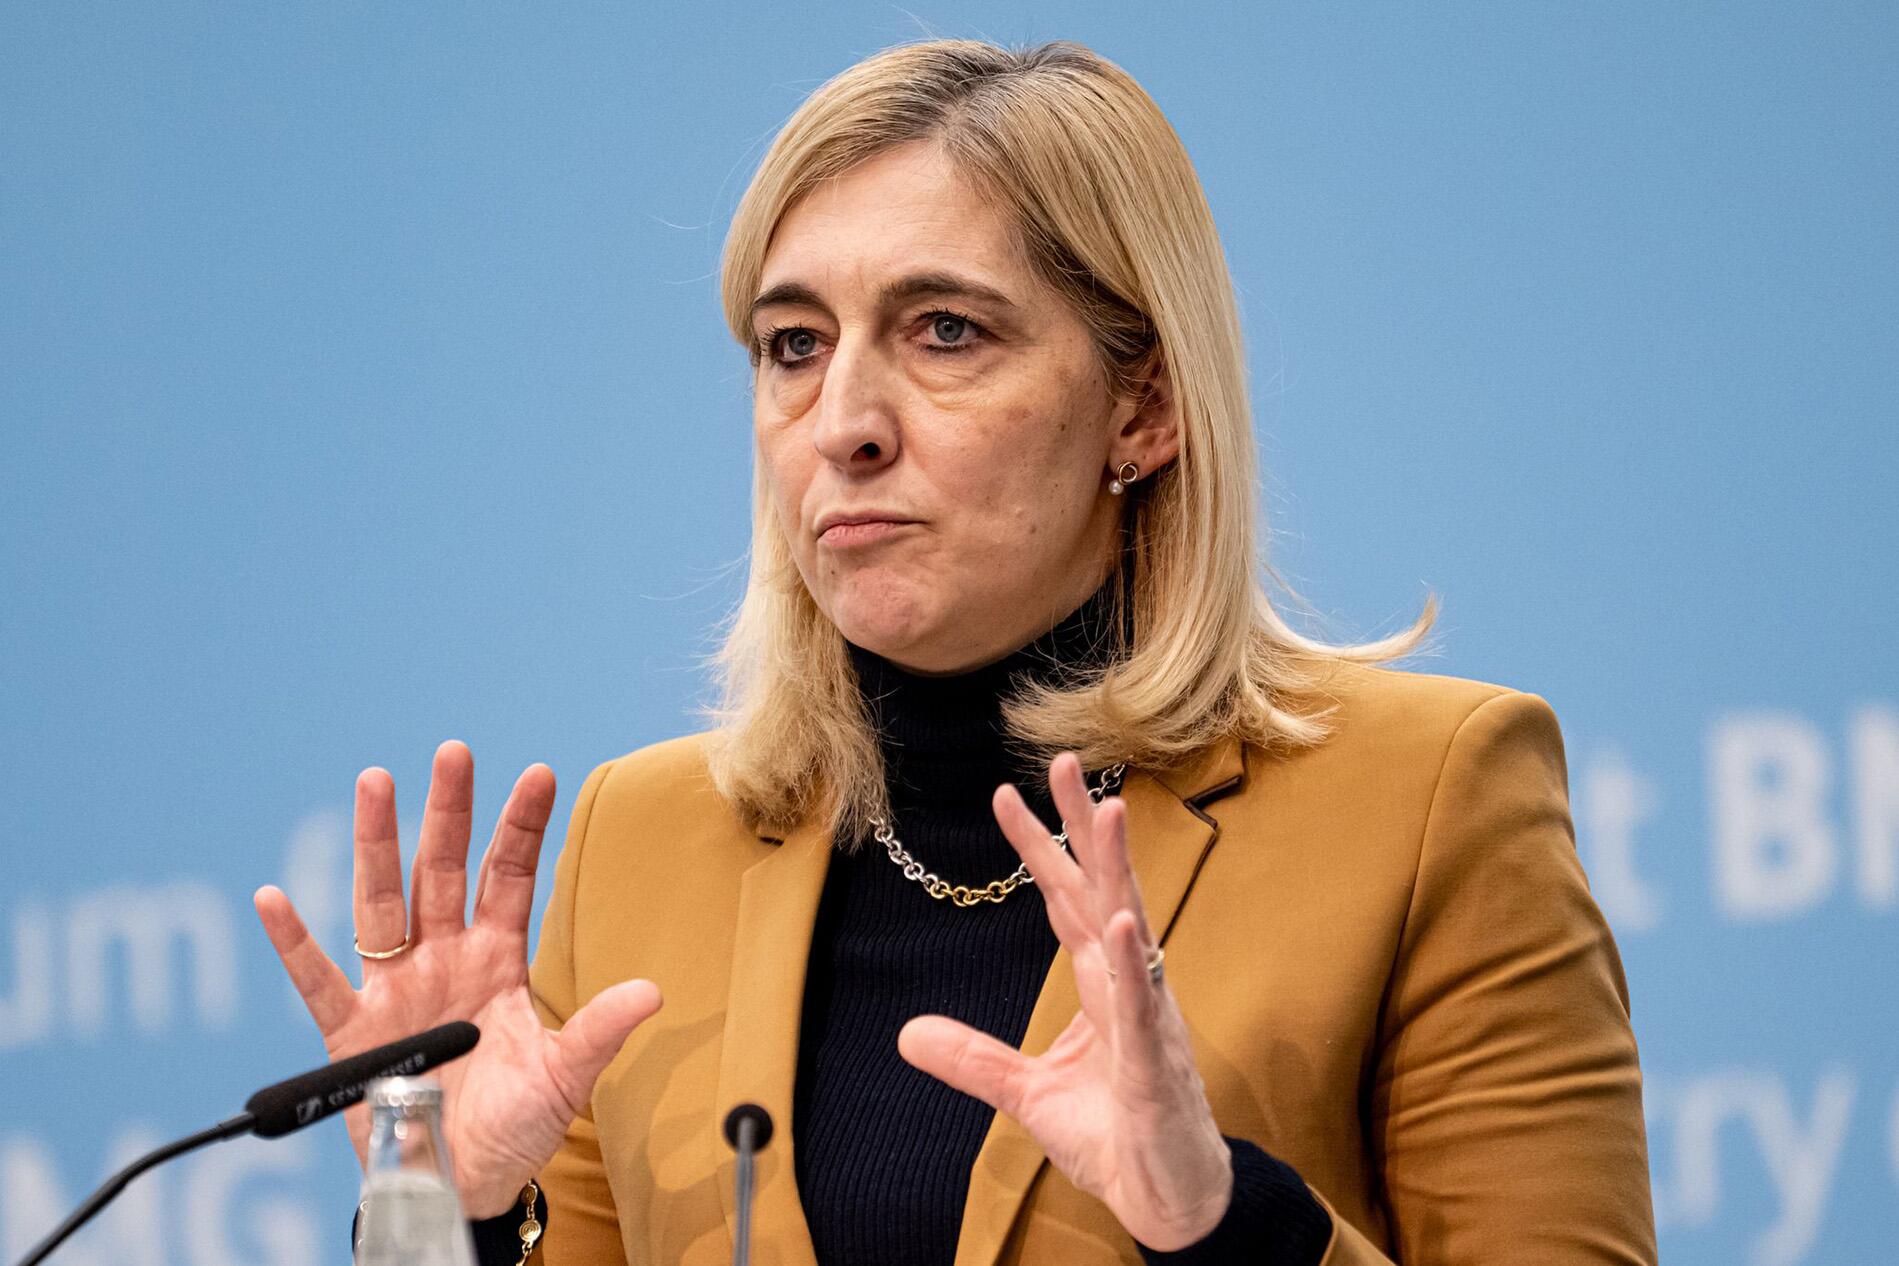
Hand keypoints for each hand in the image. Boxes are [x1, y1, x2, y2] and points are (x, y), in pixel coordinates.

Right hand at [253, 741, 662, 1216]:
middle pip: (443, 870)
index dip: (521, 828)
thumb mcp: (565, 1077)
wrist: (461, 1181)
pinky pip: (319, 981)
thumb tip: (653, 992)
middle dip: (449, 811)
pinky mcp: (354, 1032)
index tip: (540, 772)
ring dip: (376, 844)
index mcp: (497, 960)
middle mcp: (444, 959)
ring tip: (375, 782)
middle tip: (454, 751)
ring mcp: (397, 989)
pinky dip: (294, 943)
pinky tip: (272, 898)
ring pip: (382, 902)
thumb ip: (599, 1030)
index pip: (509, 878)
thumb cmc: (516, 1127)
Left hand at [896, 753, 1232, 1251]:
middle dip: (1082, 825)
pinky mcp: (1155, 1064)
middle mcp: (1129, 985)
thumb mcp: (1025, 1095)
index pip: (1064, 900)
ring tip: (1108, 810)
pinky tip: (1119, 925)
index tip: (1006, 794)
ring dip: (1119, 870)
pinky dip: (1130, 964)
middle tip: (1063, 759)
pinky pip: (1143, 1007)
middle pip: (1101, 889)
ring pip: (1130, 927)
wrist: (1168, 1199)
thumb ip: (973, 1059)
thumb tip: (907, 1033)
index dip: (1039, 847)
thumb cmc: (1115, 1136)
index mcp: (1100, 985)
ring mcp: (1148, 1018)